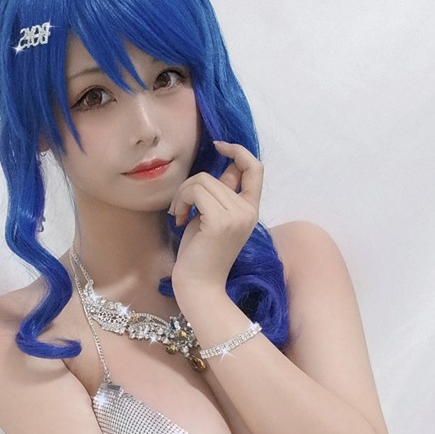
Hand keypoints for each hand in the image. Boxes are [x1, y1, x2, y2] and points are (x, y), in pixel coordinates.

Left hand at [169, 141, 262, 295]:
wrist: (199, 288)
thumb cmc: (200, 256)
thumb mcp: (212, 218)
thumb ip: (220, 194)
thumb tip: (222, 166)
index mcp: (251, 210)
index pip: (255, 167)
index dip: (237, 150)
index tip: (218, 146)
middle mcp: (248, 210)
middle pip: (215, 174)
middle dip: (190, 187)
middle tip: (180, 209)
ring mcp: (237, 215)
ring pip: (202, 180)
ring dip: (182, 195)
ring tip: (179, 216)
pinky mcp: (221, 221)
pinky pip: (195, 191)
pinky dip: (181, 201)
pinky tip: (179, 220)